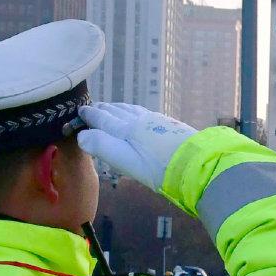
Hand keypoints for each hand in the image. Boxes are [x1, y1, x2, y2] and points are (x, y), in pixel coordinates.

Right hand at [76, 102, 195, 194]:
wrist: (196, 164)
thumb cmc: (158, 167)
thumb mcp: (125, 160)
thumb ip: (102, 146)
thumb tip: (82, 135)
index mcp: (125, 129)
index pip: (102, 118)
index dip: (90, 115)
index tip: (80, 111)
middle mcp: (139, 120)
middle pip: (116, 111)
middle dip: (102, 109)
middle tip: (93, 108)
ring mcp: (155, 121)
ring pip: (131, 110)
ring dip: (118, 108)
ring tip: (112, 108)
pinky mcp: (169, 125)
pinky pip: (145, 113)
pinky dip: (134, 111)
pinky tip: (139, 115)